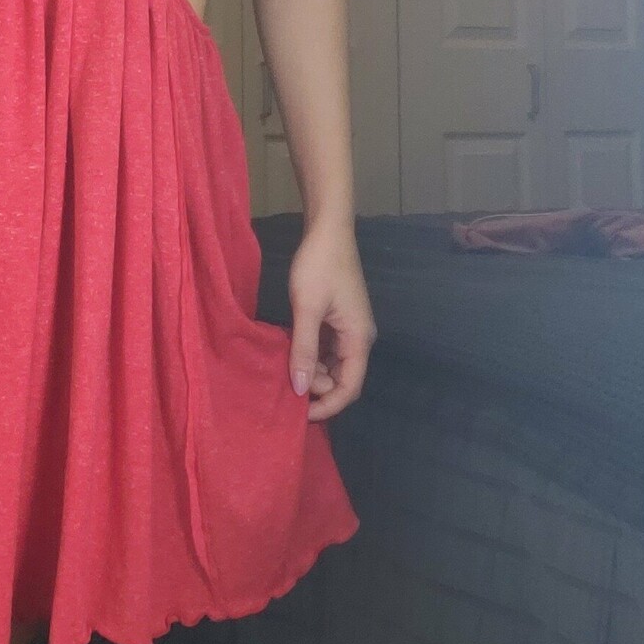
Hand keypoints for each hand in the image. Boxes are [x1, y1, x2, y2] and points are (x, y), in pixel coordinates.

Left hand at [286, 221, 376, 422]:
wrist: (327, 229)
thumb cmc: (319, 266)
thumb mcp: (307, 308)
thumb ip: (303, 349)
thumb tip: (299, 389)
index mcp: (358, 339)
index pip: (349, 388)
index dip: (327, 405)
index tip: (299, 413)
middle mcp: (358, 338)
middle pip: (341, 379)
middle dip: (315, 387)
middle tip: (285, 381)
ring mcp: (348, 328)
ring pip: (331, 365)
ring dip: (310, 371)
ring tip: (284, 366)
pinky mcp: (337, 319)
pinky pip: (325, 349)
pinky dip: (310, 355)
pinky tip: (290, 351)